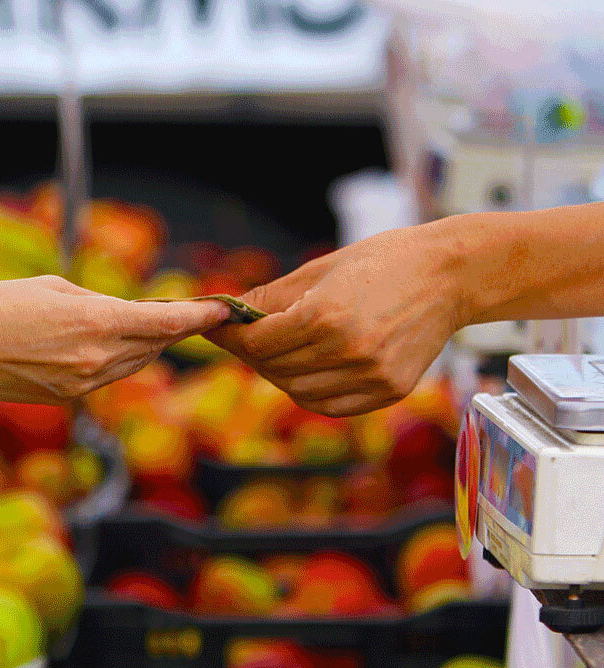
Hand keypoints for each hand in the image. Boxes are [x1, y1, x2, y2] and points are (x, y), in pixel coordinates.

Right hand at [0, 275, 230, 404]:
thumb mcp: (52, 288)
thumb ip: (97, 302)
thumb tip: (124, 314)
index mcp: (97, 323)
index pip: (168, 323)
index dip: (201, 316)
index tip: (223, 309)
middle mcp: (96, 359)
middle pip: (155, 346)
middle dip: (171, 328)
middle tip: (182, 309)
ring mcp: (82, 385)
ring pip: (133, 363)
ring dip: (145, 345)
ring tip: (147, 323)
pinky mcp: (66, 398)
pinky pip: (106, 376)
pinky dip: (117, 359)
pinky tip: (108, 343)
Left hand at [207, 226, 465, 416]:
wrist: (452, 274)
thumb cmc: (384, 261)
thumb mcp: (320, 270)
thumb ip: (269, 298)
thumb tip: (222, 313)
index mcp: (324, 316)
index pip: (257, 343)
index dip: (231, 338)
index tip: (216, 328)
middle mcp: (347, 351)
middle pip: (273, 370)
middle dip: (253, 354)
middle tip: (246, 337)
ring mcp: (370, 376)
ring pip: (298, 392)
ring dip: (280, 373)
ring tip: (281, 350)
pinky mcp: (389, 391)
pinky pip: (330, 406)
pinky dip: (310, 393)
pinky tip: (310, 370)